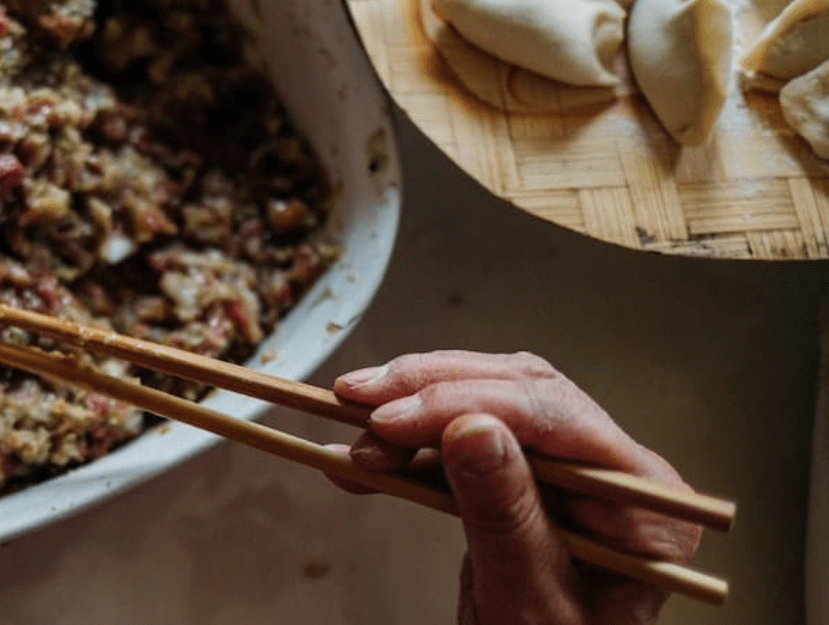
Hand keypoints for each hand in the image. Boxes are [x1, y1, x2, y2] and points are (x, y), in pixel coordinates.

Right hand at [327, 351, 700, 624]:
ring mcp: (569, 474)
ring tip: (353, 442)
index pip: (556, 417)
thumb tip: (473, 430)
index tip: (393, 419)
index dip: (467, 403)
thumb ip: (506, 518)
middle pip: (518, 394)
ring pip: (483, 405)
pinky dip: (406, 450)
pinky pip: (460, 444)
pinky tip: (357, 458)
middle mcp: (613, 475)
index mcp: (645, 504)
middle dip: (429, 396)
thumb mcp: (530, 604)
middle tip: (360, 405)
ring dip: (408, 418)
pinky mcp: (523, 480)